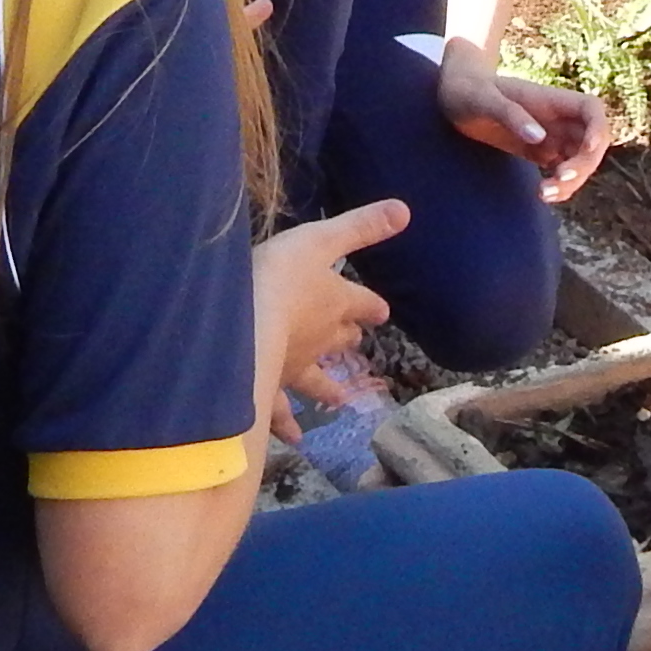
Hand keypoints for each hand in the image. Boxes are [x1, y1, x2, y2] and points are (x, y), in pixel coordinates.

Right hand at [251, 199, 406, 429]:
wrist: (244, 324)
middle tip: (355, 342)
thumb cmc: (281, 276)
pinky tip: (293, 441)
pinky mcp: (267, 387)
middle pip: (340, 339)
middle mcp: (321, 340)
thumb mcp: (321, 240)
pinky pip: (280, 410)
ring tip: (340, 400)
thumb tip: (406, 209)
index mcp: (336, 304)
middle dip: (347, 339)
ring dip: (328, 387)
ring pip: (316, 379)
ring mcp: (294, 367)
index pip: (362, 303)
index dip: (371, 305)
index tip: (382, 311)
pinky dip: (287, 424)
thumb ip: (360, 227)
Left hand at [436, 41, 609, 196]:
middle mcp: (556, 118)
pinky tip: (542, 194)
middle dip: (583, 165)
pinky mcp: (539, 151)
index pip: (591, 110)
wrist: (454, 94)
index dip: (597, 130)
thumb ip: (511, 115)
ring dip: (572, 180)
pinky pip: (561, 170)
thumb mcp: (482, 100)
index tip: (587, 150)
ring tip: (544, 194)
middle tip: (558, 182)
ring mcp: (550, 135)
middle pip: (590, 142)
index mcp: (549, 99)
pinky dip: (560, 185)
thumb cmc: (466, 90)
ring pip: (579, 160)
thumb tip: (540, 137)